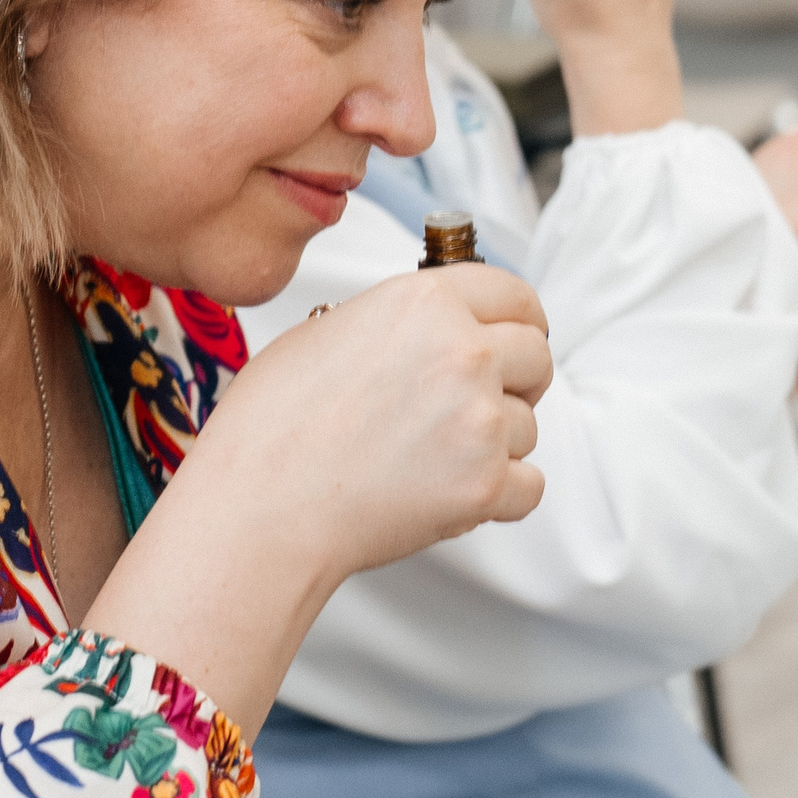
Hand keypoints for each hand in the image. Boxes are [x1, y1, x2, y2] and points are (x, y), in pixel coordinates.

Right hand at [196, 265, 551, 582]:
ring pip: (528, 426)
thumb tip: (424, 333)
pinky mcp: (484, 485)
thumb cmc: (271, 424)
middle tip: (478, 403)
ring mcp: (479, 420)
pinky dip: (499, 495)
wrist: (260, 503)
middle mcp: (462, 352)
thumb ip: (396, 324)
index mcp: (423, 302)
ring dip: (495, 442)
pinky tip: (451, 492)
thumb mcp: (324, 333)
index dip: (520, 318)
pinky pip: (529, 486)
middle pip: (537, 356)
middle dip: (517, 380)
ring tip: (431, 456)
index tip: (518, 334)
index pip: (514, 294)